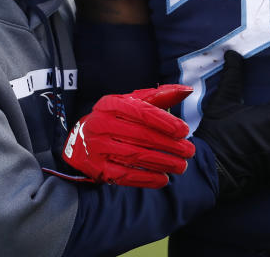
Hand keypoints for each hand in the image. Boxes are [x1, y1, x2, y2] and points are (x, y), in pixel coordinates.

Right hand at [63, 85, 195, 187]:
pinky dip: (146, 179)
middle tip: (189, 151)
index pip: (142, 112)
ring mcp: (98, 147)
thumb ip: (160, 96)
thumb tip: (186, 90)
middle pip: (140, 136)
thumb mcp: (131, 102)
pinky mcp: (98, 168)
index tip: (184, 131)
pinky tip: (163, 179)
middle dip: (169, 145)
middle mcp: (101, 124)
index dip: (165, 122)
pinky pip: (125, 176)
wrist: (80, 140)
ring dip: (162, 163)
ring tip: (181, 166)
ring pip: (135, 157)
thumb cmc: (115, 118)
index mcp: (111, 104)